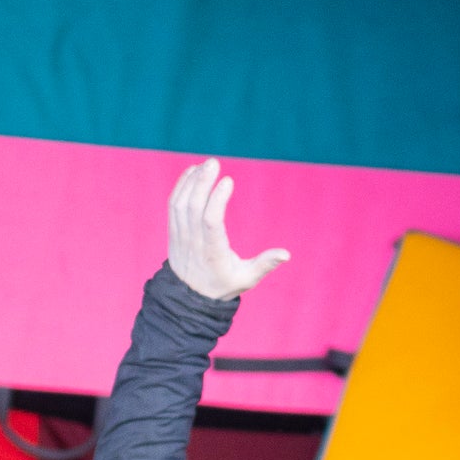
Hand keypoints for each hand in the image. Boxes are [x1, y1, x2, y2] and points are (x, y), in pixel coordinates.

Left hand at [166, 159, 289, 300]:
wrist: (189, 297)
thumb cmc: (223, 284)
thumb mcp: (247, 279)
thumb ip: (265, 264)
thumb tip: (286, 254)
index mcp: (213, 252)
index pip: (211, 222)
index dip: (217, 199)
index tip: (228, 180)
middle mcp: (193, 242)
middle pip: (193, 207)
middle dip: (202, 182)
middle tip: (214, 162)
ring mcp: (180, 236)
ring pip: (181, 203)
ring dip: (191, 181)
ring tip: (205, 164)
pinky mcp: (173, 231)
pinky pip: (173, 204)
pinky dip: (181, 186)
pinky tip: (192, 172)